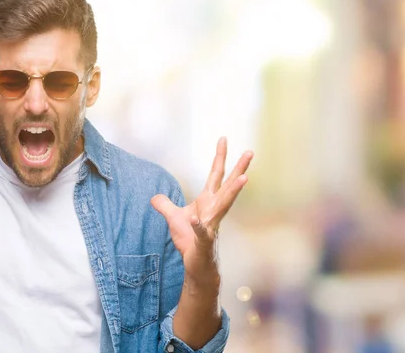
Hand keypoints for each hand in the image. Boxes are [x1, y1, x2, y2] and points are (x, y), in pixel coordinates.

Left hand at [151, 137, 252, 281]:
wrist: (196, 264)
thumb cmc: (190, 241)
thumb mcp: (173, 219)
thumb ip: (165, 206)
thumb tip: (154, 197)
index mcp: (208, 201)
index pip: (215, 175)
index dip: (219, 156)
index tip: (223, 138)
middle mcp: (214, 210)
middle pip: (227, 185)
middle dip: (239, 168)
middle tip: (250, 152)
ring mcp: (211, 225)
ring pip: (224, 206)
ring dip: (233, 192)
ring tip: (244, 179)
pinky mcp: (204, 242)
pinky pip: (202, 232)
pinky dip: (199, 226)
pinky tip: (197, 219)